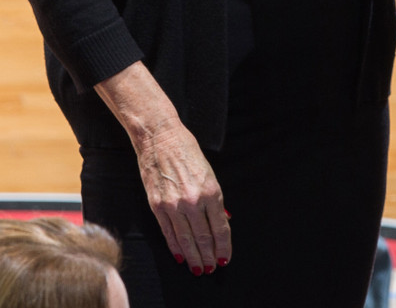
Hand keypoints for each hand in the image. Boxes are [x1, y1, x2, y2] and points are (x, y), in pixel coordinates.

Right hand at [134, 120, 231, 274]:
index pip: (220, 227)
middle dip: (209, 255)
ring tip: (199, 268)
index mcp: (211, 190)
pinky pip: (168, 233)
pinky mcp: (157, 207)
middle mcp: (193, 201)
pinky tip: (181, 256)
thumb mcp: (209, 173)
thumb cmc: (188, 152)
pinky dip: (176, 247)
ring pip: (186, 240)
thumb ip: (215, 199)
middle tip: (212, 268)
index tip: (225, 257)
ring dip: (194, 257)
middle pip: (203, 237)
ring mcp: (174, 205)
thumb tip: (223, 220)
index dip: (224, 245)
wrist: (160, 139)